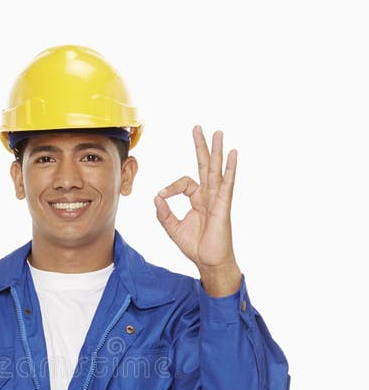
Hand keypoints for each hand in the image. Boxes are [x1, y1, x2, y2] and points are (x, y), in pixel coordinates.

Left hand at [154, 126, 241, 295]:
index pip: (184, 182)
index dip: (171, 186)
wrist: (209, 262)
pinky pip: (227, 184)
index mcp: (198, 199)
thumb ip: (163, 213)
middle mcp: (209, 196)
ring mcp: (218, 199)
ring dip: (217, 151)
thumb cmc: (195, 246)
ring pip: (216, 170)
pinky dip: (230, 168)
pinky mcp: (224, 206)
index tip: (161, 196)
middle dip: (201, 147)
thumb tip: (156, 196)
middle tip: (197, 127)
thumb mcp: (173, 228)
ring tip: (218, 132)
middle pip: (204, 166)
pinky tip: (233, 154)